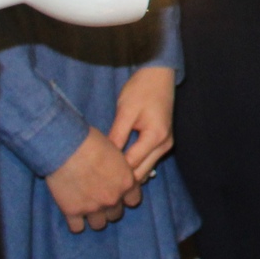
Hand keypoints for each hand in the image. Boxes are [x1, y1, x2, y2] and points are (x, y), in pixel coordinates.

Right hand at [46, 129, 140, 232]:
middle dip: (109, 207)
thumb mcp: (115, 151)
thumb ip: (119, 168)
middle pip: (115, 215)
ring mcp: (93, 208)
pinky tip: (72, 212)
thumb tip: (117, 171)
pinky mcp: (72, 212)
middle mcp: (113, 199)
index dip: (125, 197)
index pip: (133, 201)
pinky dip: (75, 222)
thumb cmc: (92, 142)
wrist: (66, 147)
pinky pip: (77, 228)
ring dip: (94, 217)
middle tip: (98, 197)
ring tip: (86, 207)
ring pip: (99, 224)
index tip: (117, 192)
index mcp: (126, 183)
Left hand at [108, 65, 175, 183]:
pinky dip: (134, 167)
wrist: (158, 76)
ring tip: (105, 179)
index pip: (132, 164)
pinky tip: (117, 169)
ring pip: (145, 170)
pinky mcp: (162, 143)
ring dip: (128, 175)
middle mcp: (164, 145)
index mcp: (156, 136)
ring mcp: (165, 145)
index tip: (94, 176)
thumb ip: (117, 136)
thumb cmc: (141, 90)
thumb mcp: (125, 111)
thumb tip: (105, 159)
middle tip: (97, 183)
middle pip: (141, 173)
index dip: (113, 172)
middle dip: (121, 179)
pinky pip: (147, 162)